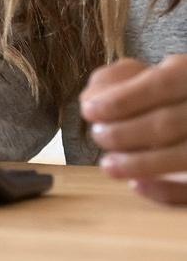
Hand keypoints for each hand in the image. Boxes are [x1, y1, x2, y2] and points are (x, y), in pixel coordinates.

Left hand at [81, 55, 186, 204]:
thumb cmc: (169, 93)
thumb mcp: (150, 73)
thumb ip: (121, 80)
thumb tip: (91, 99)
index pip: (160, 84)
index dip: (122, 99)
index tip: (87, 110)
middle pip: (167, 124)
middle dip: (124, 133)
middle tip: (97, 135)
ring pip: (183, 157)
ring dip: (139, 164)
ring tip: (108, 166)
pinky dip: (167, 193)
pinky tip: (137, 186)